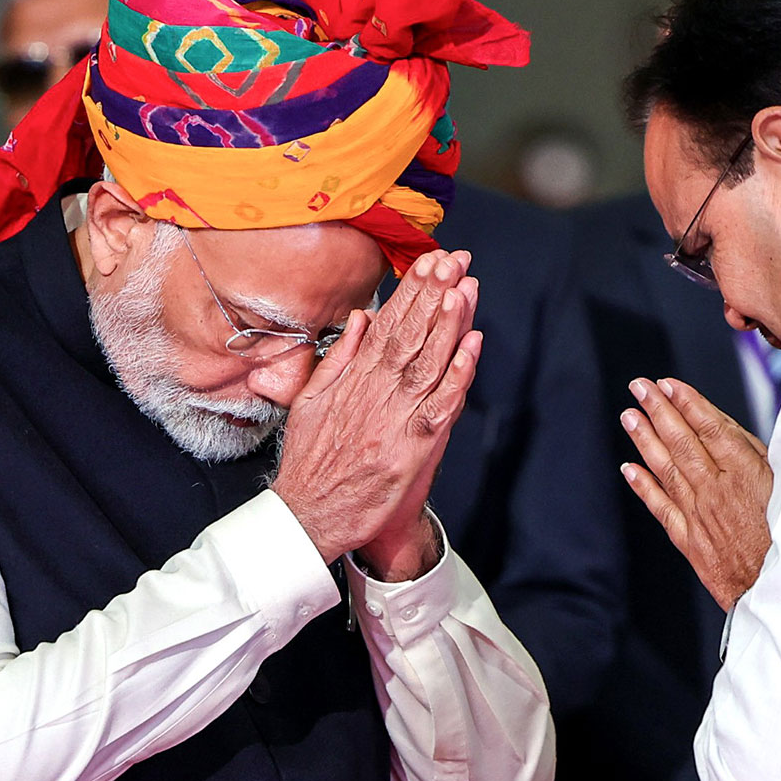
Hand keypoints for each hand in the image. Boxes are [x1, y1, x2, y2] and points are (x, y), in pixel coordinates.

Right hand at [272, 250, 480, 573]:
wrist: (309, 519)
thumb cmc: (311, 463)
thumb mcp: (310, 401)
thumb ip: (339, 358)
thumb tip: (360, 317)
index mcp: (351, 381)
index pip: (386, 326)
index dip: (411, 292)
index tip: (429, 262)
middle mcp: (374, 395)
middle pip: (409, 336)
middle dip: (433, 295)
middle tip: (455, 261)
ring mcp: (394, 422)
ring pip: (427, 363)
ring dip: (448, 324)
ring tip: (463, 288)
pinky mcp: (411, 450)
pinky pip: (440, 407)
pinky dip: (457, 375)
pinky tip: (472, 347)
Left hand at [619, 377, 771, 610]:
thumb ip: (757, 457)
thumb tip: (728, 429)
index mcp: (746, 474)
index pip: (710, 428)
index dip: (687, 403)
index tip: (668, 384)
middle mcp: (717, 491)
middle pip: (682, 442)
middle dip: (658, 410)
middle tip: (638, 387)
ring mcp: (700, 516)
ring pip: (666, 469)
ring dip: (645, 439)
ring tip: (629, 416)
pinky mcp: (691, 541)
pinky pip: (661, 508)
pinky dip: (644, 487)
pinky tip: (630, 468)